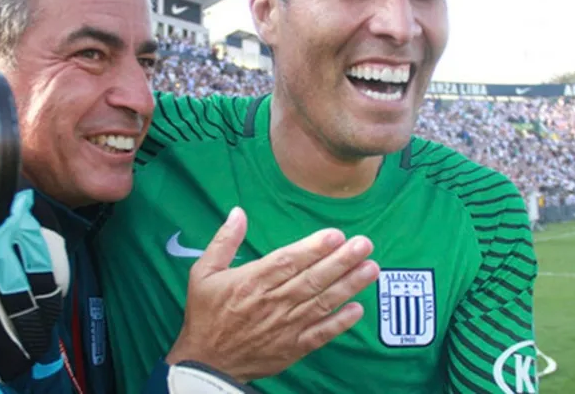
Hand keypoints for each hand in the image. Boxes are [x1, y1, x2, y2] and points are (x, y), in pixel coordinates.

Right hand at [166, 207, 378, 381]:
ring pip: (321, 303)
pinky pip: (320, 334)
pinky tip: (358, 309)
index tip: (335, 235)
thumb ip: (224, 241)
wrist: (205, 363)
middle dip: (341, 261)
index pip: (287, 262)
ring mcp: (285, 327)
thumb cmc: (206, 313)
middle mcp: (272, 302)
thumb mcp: (203, 272)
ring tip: (371, 268)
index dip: (313, 248)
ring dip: (349, 286)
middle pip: (311, 279)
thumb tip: (238, 212)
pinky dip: (340, 323)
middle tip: (364, 244)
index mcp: (251, 282)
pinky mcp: (292, 348)